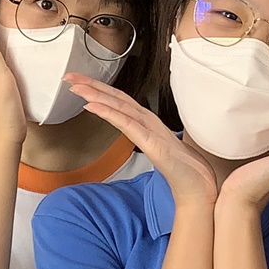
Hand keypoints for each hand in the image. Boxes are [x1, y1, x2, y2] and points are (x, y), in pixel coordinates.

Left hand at [63, 74, 216, 207]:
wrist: (199, 192)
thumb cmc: (184, 173)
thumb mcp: (159, 152)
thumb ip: (147, 139)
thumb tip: (135, 133)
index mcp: (149, 123)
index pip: (120, 101)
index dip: (99, 90)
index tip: (78, 83)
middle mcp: (149, 122)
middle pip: (117, 98)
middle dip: (92, 86)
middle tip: (69, 76)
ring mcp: (151, 131)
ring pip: (120, 106)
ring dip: (96, 94)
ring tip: (76, 86)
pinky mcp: (153, 143)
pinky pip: (126, 125)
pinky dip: (108, 113)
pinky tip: (92, 106)